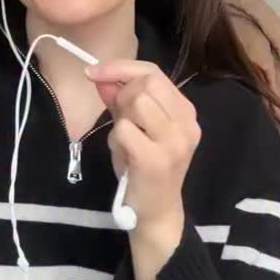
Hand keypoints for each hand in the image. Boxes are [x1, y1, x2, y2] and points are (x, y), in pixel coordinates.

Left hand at [86, 60, 199, 244]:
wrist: (155, 212)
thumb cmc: (144, 168)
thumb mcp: (135, 127)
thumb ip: (119, 99)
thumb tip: (99, 75)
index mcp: (185, 112)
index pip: (154, 72)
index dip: (120, 67)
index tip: (92, 71)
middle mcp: (186, 123)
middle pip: (147, 83)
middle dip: (123, 94)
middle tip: (119, 117)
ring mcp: (174, 141)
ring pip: (137, 102)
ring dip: (122, 118)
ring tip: (125, 138)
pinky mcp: (155, 159)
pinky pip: (125, 129)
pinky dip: (116, 139)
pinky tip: (124, 155)